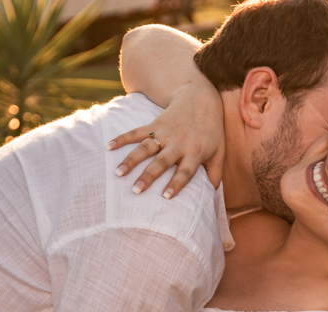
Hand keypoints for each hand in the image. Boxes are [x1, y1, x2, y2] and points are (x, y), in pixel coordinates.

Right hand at [108, 79, 224, 198]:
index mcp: (195, 152)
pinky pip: (136, 132)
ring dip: (131, 160)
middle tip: (135, 191)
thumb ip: (215, 173)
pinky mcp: (154, 125)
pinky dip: (122, 138)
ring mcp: (164, 133)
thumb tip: (212, 196)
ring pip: (145, 148)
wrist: (200, 98)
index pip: (185, 171)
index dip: (176, 183)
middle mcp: (178, 143)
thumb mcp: (219, 151)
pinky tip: (109, 146)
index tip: (165, 196)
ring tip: (118, 173)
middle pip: (161, 162)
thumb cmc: (210, 131)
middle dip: (148, 176)